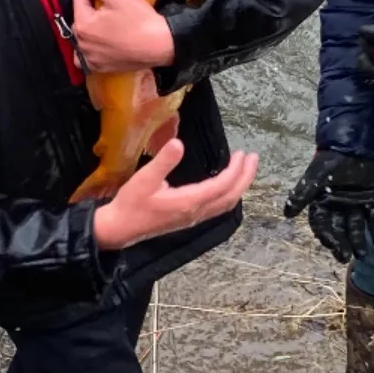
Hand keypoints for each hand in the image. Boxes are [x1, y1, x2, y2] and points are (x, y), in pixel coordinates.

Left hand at [72, 0, 176, 72]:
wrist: (159, 46)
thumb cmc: (139, 19)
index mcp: (83, 24)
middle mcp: (82, 44)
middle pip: (80, 19)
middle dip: (90, 12)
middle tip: (110, 11)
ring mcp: (90, 59)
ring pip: (81, 39)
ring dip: (88, 31)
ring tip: (104, 29)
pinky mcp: (100, 68)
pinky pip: (86, 59)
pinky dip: (89, 52)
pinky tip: (100, 47)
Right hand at [93, 139, 257, 249]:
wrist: (120, 229)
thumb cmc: (131, 204)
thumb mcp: (144, 179)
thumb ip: (163, 162)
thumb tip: (178, 143)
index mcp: (188, 202)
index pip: (221, 186)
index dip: (235, 171)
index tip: (243, 155)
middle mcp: (196, 212)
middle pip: (230, 197)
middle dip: (245, 178)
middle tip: (253, 158)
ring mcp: (194, 218)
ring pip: (226, 204)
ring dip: (239, 186)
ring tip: (245, 168)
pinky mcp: (189, 219)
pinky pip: (218, 207)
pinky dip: (228, 194)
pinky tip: (227, 185)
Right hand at [283, 150, 373, 263]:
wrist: (356, 145)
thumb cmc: (332, 161)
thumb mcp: (315, 177)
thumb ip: (302, 195)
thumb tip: (286, 215)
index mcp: (323, 202)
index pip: (322, 225)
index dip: (326, 236)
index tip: (331, 245)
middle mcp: (339, 206)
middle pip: (339, 229)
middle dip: (342, 244)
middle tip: (345, 257)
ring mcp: (357, 204)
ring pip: (357, 227)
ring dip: (359, 241)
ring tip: (362, 254)